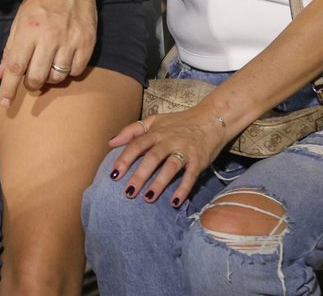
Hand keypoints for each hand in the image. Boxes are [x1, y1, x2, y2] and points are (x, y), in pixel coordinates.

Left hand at [0, 0, 100, 107]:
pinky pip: (76, 71)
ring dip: (49, 78)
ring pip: (57, 77)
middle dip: (31, 84)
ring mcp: (71, 40)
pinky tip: (64, 59)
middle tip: (30, 78)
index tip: (5, 103)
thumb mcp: (20, 18)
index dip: (8, 88)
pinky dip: (68, 71)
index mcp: (29, 29)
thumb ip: (10, 47)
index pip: (15, 67)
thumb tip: (1, 73)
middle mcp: (50, 36)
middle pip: (37, 77)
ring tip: (47, 65)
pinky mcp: (88, 42)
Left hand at [107, 106, 233, 209]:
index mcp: (156, 132)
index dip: (125, 159)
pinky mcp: (198, 160)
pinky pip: (191, 175)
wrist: (211, 119)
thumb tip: (111, 142)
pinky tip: (175, 202)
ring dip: (159, 183)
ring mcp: (184, 150)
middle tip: (128, 193)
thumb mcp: (155, 120)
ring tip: (148, 198)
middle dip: (140, 175)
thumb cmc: (180, 122)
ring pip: (170, 166)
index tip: (114, 174)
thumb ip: (133, 130)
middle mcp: (169, 140)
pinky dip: (183, 188)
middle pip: (152, 158)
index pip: (137, 144)